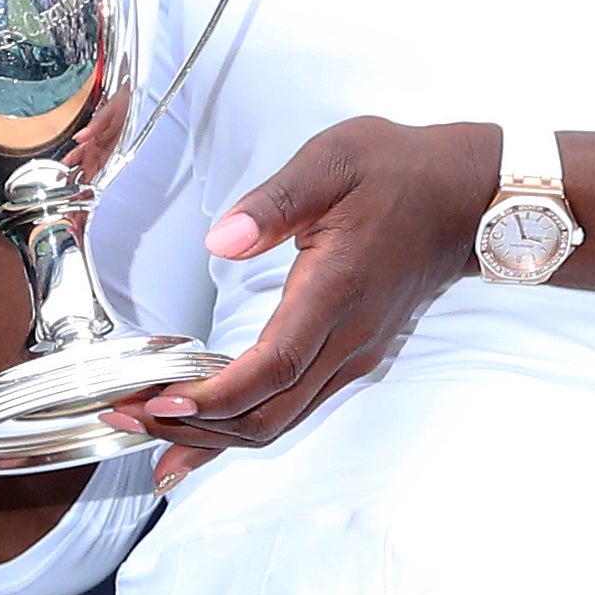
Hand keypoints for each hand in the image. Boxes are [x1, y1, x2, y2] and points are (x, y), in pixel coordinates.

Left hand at [127, 116, 492, 452]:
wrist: (469, 196)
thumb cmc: (401, 170)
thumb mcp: (335, 159)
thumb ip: (277, 199)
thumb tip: (223, 240)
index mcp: (335, 290)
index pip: (271, 366)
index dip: (213, 395)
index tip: (159, 400)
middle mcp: (347, 337)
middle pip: (267, 413)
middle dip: (194, 426)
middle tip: (126, 415)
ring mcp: (353, 353)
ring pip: (279, 420)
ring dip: (213, 433)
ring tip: (149, 428)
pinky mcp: (351, 355)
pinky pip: (293, 407)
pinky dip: (242, 426)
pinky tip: (204, 435)